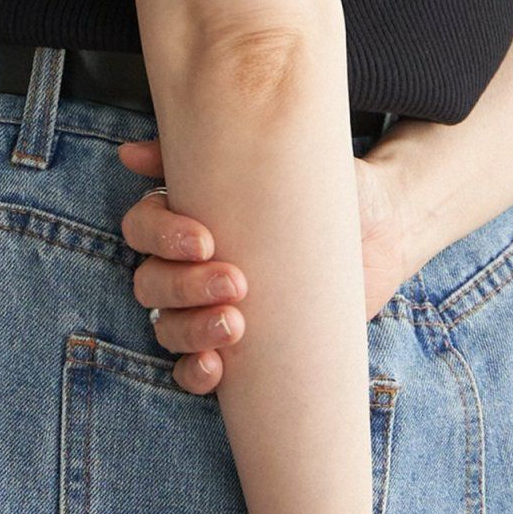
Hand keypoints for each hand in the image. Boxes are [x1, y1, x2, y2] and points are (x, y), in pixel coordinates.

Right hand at [116, 134, 426, 394]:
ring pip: (166, 325)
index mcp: (188, 214)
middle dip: (185, 286)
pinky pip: (190, 369)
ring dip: (190, 329)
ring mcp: (210, 306)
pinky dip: (193, 372)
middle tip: (237, 283)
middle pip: (150, 281)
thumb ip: (222, 141)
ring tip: (236, 324)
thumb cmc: (324, 182)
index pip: (142, 227)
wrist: (380, 228)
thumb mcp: (281, 152)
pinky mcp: (236, 344)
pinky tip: (215, 366)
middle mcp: (189, 262)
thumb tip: (132, 152)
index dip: (161, 236)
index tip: (206, 240)